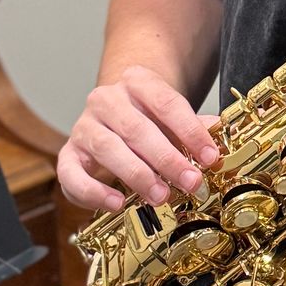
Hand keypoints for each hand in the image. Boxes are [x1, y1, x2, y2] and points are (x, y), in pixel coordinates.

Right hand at [58, 67, 220, 212]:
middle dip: (166, 159)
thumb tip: (216, 137)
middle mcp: (106, 100)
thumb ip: (192, 129)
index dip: (190, 131)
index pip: (165, 102)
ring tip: (160, 195)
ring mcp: (84, 126)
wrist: (113, 117)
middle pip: (136, 128)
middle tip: (190, 182)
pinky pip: (72, 174)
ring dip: (136, 174)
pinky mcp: (69, 154)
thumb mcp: (172, 119)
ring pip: (107, 148)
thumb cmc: (148, 121)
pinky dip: (93, 192)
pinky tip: (116, 204)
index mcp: (136, 82)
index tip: (209, 157)